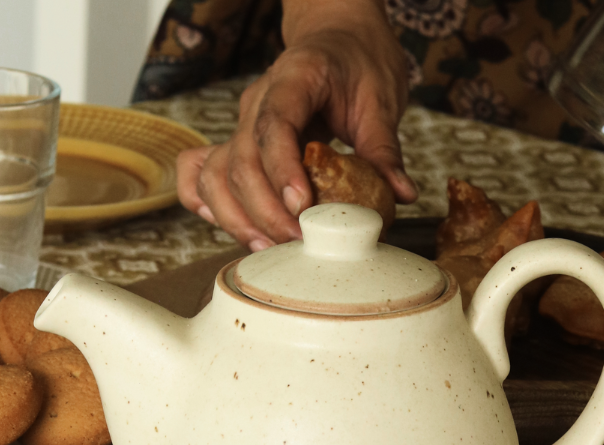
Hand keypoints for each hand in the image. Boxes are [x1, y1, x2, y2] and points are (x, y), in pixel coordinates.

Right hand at [177, 0, 416, 249]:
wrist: (336, 38)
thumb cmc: (357, 62)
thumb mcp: (380, 97)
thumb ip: (384, 149)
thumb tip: (400, 194)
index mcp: (294, 77)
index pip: (274, 125)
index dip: (281, 170)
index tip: (300, 206)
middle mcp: (257, 101)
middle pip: (239, 160)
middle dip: (264, 211)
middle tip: (296, 242)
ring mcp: (242, 124)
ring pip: (217, 174)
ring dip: (237, 218)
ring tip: (268, 248)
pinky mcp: (238, 145)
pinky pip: (204, 175)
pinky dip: (210, 206)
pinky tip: (234, 229)